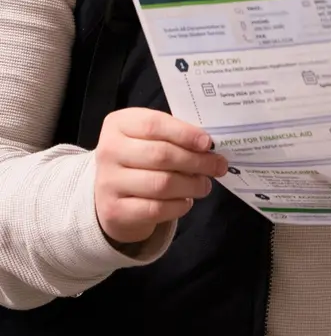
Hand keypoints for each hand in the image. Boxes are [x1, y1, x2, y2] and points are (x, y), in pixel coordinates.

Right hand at [94, 108, 227, 245]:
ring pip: (160, 184)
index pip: (154, 125)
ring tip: (205, 185)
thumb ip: (175, 135)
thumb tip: (209, 146)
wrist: (111, 192)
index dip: (185, 133)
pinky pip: (155, 209)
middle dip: (196, 161)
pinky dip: (178, 205)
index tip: (208, 143)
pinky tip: (186, 201)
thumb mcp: (152, 136)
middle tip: (218, 166)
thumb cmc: (141, 156)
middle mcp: (108, 151)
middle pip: (161, 155)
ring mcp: (108, 182)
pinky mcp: (114, 211)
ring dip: (191, 185)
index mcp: (119, 124)